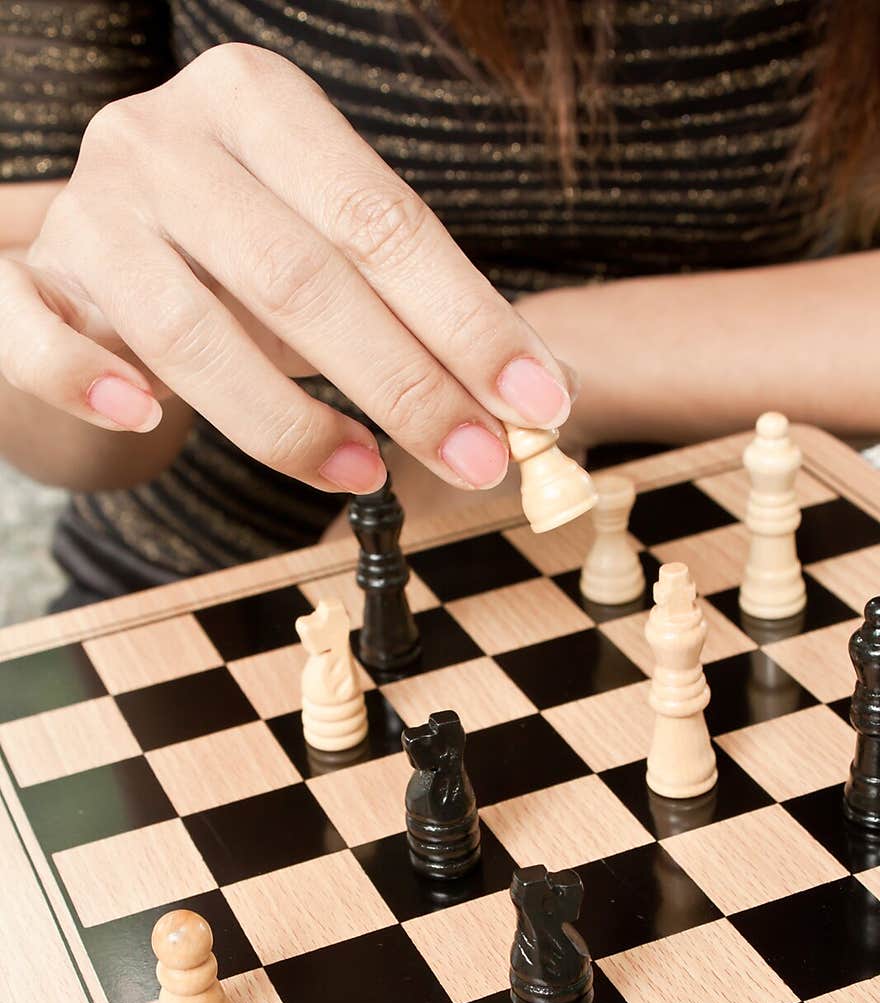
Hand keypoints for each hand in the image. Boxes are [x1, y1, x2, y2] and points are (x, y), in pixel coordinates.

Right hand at [0, 44, 571, 494]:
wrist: (99, 250)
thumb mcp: (323, 246)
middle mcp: (164, 141)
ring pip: (190, 330)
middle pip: (299, 276)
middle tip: (479, 458)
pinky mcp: (32, 282)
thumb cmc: (234, 252)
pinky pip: (39, 335)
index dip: (467, 319)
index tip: (536, 399)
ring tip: (367, 472)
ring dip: (289, 421)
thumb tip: (533, 392)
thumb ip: (410, 304)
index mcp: (255, 101)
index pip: (381, 218)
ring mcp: (89, 213)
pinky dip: (88, 384)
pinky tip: (146, 421)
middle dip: (404, 382)